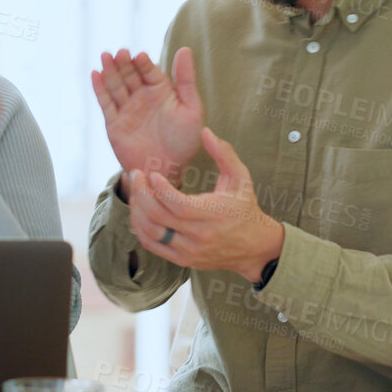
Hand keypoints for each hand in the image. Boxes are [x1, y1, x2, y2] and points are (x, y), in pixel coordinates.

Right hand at [92, 46, 204, 186]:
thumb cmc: (184, 142)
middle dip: (124, 63)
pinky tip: (95, 74)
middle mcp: (142, 97)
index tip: (140, 56)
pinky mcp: (114, 123)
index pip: (149, 71)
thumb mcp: (191, 109)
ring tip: (105, 56)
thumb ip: (186, 80)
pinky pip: (105, 103)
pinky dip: (99, 89)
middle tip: (120, 52)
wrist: (166, 172)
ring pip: (116, 86)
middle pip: (130, 75)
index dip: (143, 63)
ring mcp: (127, 109)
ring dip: (110, 71)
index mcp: (161, 91)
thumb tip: (184, 49)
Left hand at [127, 128, 282, 280]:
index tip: (151, 173)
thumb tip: (205, 132)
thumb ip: (224, 153)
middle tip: (136, 177)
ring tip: (137, 192)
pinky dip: (140, 229)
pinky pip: (152, 245)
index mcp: (213, 214)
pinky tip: (140, 211)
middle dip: (141, 194)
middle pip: (157, 216)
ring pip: (151, 232)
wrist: (255, 247)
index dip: (158, 188)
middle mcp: (199, 235)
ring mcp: (190, 251)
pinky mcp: (183, 260)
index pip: (176, 203)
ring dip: (137, 210)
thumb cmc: (245, 208)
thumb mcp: (240, 177)